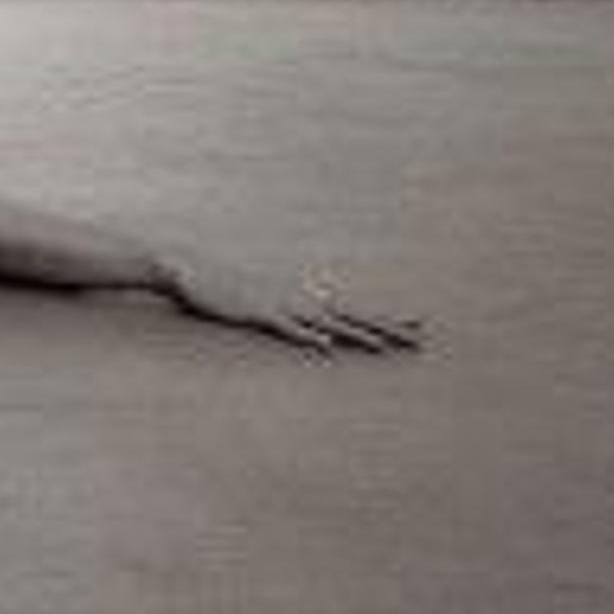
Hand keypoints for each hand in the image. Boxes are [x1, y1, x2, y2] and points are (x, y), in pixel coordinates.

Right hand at [162, 260, 422, 353]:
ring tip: (385, 346)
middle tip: (422, 336)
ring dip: (356, 334)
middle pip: (352, 315)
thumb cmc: (229, 282)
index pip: (354, 309)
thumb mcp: (270, 288)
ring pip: (327, 322)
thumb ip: (301, 291)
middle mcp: (300, 299)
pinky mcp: (258, 313)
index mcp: (304, 296)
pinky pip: (287, 327)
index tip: (418, 323)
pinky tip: (327, 344)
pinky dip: (308, 335)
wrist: (192, 267)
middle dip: (388, 326)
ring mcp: (281, 305)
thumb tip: (325, 291)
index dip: (386, 318)